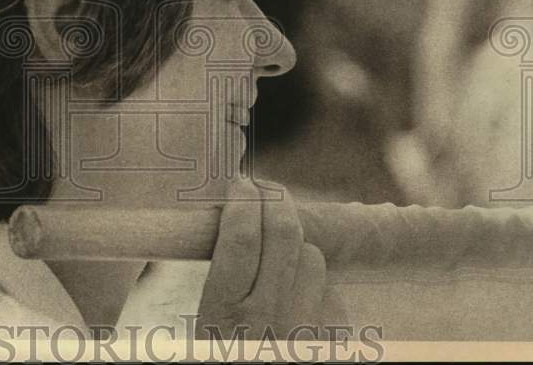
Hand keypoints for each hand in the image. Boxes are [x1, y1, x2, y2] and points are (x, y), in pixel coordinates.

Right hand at [195, 181, 326, 339]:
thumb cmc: (222, 353)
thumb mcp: (203, 323)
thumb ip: (219, 279)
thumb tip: (231, 223)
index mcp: (225, 311)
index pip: (241, 237)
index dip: (243, 201)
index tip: (241, 185)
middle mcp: (267, 315)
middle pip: (284, 233)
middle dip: (276, 199)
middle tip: (264, 190)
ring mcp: (302, 325)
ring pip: (312, 255)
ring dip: (297, 240)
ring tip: (278, 241)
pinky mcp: (326, 334)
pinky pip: (328, 288)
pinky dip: (313, 276)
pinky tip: (297, 283)